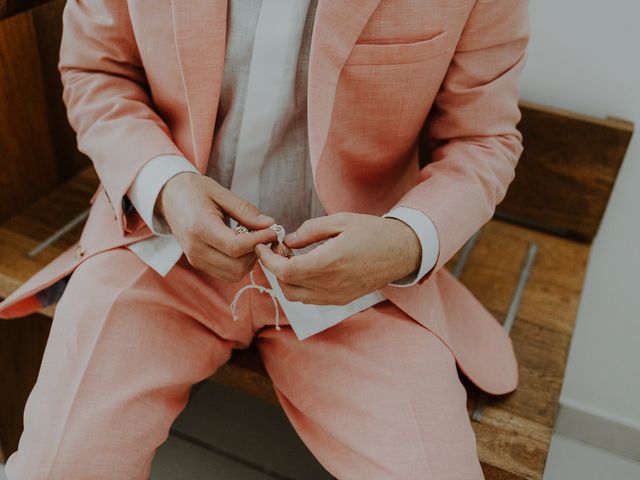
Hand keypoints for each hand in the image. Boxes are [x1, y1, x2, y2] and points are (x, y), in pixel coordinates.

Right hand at [156, 172, 276, 280]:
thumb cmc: (195, 191)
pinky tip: (241, 246)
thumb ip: (246, 211)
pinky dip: (239, 263)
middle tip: (264, 235)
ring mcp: (195, 259)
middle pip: (236, 266)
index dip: (259, 241)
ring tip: (252, 240)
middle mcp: (195, 248)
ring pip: (233, 274)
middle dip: (256, 253)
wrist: (169, 197)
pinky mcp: (197, 263)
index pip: (235, 246)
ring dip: (249, 260)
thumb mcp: (222, 193)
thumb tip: (269, 224)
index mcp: (199, 227)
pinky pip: (226, 273)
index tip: (273, 231)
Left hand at [255, 212, 421, 304]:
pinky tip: (305, 267)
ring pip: (296, 297)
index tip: (263, 246)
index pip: (285, 271)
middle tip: (277, 249)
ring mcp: (336, 296)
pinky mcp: (341, 300)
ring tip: (290, 257)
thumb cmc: (372, 232)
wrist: (401, 252)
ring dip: (286, 279)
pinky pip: (310, 299)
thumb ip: (310, 230)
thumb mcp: (340, 220)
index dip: (268, 261)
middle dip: (274, 269)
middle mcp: (331, 285)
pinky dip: (299, 286)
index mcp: (330, 263)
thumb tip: (288, 240)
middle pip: (286, 287)